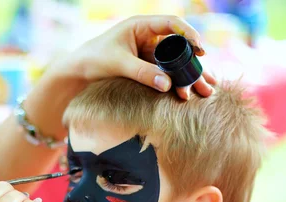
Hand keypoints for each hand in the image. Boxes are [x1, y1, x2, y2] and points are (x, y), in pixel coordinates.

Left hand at [66, 15, 215, 99]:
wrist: (77, 73)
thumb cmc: (93, 60)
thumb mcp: (118, 65)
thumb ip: (142, 73)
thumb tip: (167, 84)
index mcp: (141, 26)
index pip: (172, 24)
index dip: (189, 34)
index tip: (200, 49)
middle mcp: (148, 37)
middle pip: (178, 47)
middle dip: (194, 65)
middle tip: (208, 80)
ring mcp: (148, 53)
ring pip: (175, 63)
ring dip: (189, 77)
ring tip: (206, 91)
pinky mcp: (146, 68)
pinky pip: (166, 74)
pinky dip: (177, 84)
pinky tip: (189, 94)